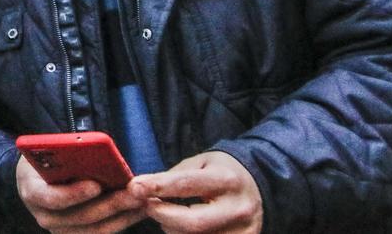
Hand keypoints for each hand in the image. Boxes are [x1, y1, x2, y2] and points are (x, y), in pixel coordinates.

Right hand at [15, 154, 146, 233]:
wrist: (37, 179)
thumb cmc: (47, 161)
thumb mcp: (49, 153)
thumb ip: (66, 155)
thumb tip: (95, 152)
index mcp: (32, 192)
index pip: (52, 198)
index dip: (74, 194)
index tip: (95, 185)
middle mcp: (44, 217)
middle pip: (81, 216)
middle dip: (111, 204)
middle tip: (133, 192)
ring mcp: (61, 230)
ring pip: (96, 229)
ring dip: (123, 215)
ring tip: (143, 200)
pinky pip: (103, 232)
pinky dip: (123, 221)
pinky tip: (139, 209)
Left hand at [128, 151, 261, 233]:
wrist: (257, 186)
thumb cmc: (221, 172)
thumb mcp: (200, 163)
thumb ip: (172, 176)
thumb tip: (137, 188)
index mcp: (226, 180)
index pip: (186, 185)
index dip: (158, 186)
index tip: (134, 187)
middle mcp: (238, 208)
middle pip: (191, 222)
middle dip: (162, 215)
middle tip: (149, 205)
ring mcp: (242, 232)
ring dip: (172, 228)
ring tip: (171, 214)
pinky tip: (182, 225)